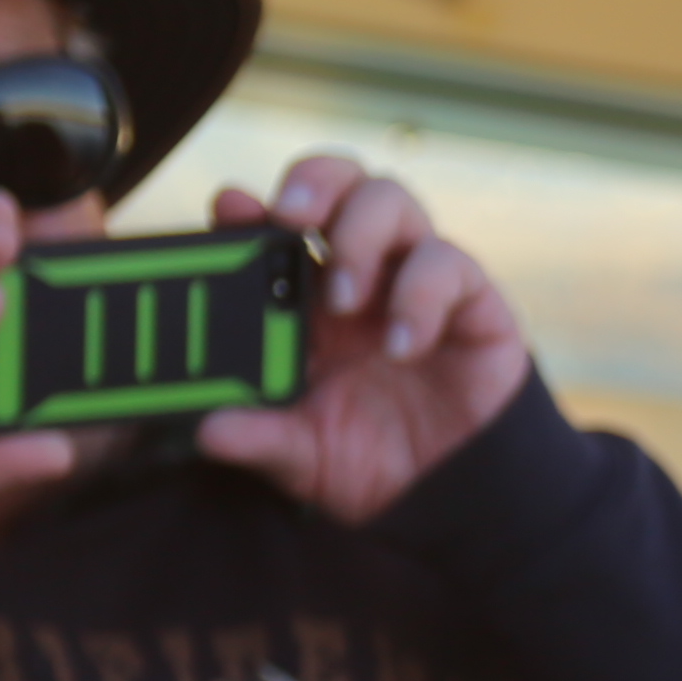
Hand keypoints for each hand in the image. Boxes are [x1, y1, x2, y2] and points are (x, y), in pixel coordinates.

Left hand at [196, 151, 532, 521]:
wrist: (451, 498)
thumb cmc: (373, 462)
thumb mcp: (303, 457)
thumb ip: (261, 441)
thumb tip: (209, 432)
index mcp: (307, 300)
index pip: (276, 226)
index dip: (251, 208)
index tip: (230, 209)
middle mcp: (361, 275)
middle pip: (339, 182)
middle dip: (313, 182)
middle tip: (289, 215)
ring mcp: (415, 281)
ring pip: (392, 200)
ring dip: (361, 233)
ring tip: (344, 298)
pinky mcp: (472, 302)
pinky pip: (450, 264)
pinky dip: (421, 295)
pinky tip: (402, 347)